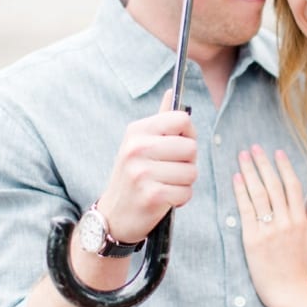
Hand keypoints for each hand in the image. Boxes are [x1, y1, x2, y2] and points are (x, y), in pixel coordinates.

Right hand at [95, 89, 197, 243]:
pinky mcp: (151, 195)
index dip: (188, 135)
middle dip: (187, 163)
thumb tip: (172, 91)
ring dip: (184, 183)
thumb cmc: (135, 175)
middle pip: (191, 148)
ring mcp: (142, 172)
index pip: (182, 119)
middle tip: (168, 171)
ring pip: (192, 172)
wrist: (114, 215)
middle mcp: (137, 148)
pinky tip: (163, 199)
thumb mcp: (140, 143)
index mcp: (137, 131)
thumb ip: (161, 120)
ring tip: (164, 185)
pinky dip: (180, 199)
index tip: (176, 147)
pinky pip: (186, 192)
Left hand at [232, 145, 306, 306]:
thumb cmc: (302, 269)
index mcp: (301, 221)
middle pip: (273, 185)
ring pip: (259, 194)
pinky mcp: (252, 239)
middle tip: (255, 148)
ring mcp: (268, 230)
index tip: (277, 153)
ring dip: (250, 172)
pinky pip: (246, 211)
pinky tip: (237, 179)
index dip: (284, 168)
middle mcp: (285, 221)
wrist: (289, 293)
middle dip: (263, 164)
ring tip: (243, 157)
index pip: (292, 187)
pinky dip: (241, 193)